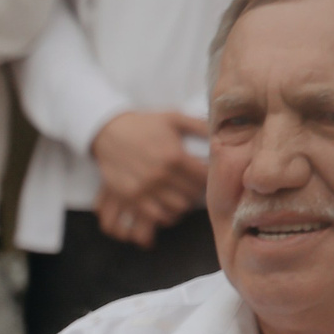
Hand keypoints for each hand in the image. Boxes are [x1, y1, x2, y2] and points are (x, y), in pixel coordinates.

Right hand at [89, 109, 207, 238]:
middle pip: (192, 194)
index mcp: (174, 156)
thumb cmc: (145, 124)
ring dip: (183, 203)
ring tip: (183, 195)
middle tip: (196, 185)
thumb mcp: (174, 117)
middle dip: (198, 190)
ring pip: (177, 208)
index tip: (210, 173)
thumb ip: (200, 125)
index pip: (204, 177)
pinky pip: (155, 216)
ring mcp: (144, 189)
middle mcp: (160, 175)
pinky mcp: (130, 198)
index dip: (211, 176)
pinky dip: (166, 214)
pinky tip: (168, 206)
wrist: (108, 132)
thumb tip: (225, 130)